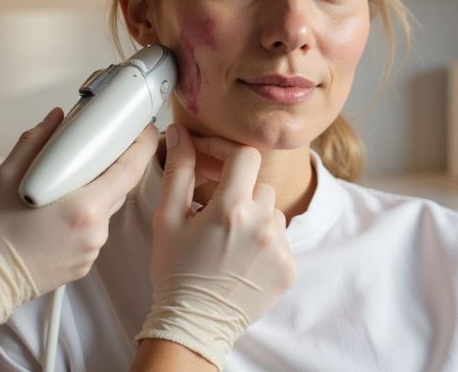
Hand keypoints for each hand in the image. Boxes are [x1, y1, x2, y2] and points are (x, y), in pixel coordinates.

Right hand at [0, 108, 158, 347]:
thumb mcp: (6, 177)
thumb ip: (35, 141)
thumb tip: (55, 119)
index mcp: (84, 206)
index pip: (130, 170)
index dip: (143, 146)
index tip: (144, 131)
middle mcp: (95, 230)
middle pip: (119, 188)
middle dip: (111, 167)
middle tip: (94, 152)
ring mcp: (93, 250)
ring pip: (105, 209)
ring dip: (94, 194)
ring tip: (62, 190)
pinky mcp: (86, 264)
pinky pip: (93, 231)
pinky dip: (83, 218)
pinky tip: (56, 218)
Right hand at [135, 125, 296, 369]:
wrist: (193, 324)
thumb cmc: (175, 271)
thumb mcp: (168, 218)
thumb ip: (179, 170)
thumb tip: (181, 133)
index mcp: (232, 208)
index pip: (245, 156)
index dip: (226, 153)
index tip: (212, 161)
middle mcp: (262, 224)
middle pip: (258, 184)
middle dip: (237, 191)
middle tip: (213, 212)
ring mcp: (280, 248)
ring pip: (272, 211)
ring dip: (253, 216)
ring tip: (227, 240)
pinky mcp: (289, 268)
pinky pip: (281, 238)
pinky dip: (264, 242)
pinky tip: (241, 258)